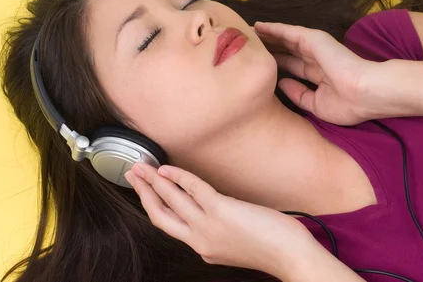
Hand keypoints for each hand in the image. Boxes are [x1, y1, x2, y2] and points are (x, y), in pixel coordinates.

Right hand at [125, 162, 317, 278]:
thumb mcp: (236, 242)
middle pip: (160, 215)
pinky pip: (192, 189)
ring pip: (170, 201)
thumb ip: (219, 230)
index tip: (145, 190)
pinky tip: (168, 168)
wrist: (291, 256)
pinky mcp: (220, 211)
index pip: (170, 225)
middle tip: (132, 174)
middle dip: (142, 193)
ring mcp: (207, 226)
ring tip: (141, 166)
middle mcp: (199, 240)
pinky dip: (178, 176)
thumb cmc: (272, 246)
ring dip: (152, 181)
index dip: (153, 205)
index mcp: (202, 248)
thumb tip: (215, 210)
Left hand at [252, 21, 382, 125]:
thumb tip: (281, 84)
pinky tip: (258, 26)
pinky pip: (287, 31)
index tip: (260, 64)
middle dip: (270, 47)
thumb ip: (298, 94)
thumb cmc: (347, 104)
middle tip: (250, 45)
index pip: (293, 66)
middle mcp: (316, 58)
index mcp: (320, 75)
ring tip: (249, 33)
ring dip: (267, 36)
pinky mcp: (312, 38)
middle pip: (287, 50)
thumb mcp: (317, 105)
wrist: (364, 92)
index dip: (277, 63)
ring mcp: (315, 47)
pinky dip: (272, 28)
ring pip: (285, 39)